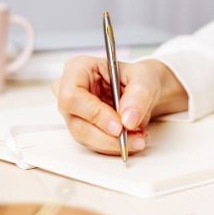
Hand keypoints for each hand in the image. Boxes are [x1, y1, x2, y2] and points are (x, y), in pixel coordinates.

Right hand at [53, 56, 187, 155]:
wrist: (144, 90)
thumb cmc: (138, 77)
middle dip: (107, 135)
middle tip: (133, 137)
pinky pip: (94, 144)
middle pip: (76, 122)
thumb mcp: (144, 78)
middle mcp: (69, 91)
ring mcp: (74, 112)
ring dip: (113, 143)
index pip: (72, 96)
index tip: (119, 125)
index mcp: (77, 68)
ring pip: (85, 137)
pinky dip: (114, 146)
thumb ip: (138, 96)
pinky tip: (132, 140)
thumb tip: (128, 119)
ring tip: (138, 139)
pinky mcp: (83, 128)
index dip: (94, 113)